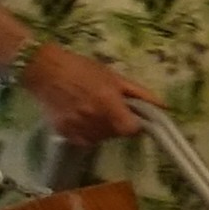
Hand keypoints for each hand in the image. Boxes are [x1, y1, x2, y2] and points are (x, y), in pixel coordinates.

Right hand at [20, 43, 142, 145]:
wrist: (44, 70)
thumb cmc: (82, 69)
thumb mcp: (114, 77)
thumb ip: (140, 94)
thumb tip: (164, 107)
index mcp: (108, 104)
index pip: (131, 130)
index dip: (133, 125)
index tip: (130, 116)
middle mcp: (93, 119)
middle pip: (116, 134)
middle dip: (117, 124)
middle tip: (107, 107)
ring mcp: (76, 127)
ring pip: (100, 139)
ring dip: (101, 129)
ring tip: (92, 110)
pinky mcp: (63, 132)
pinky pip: (83, 140)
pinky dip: (86, 133)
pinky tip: (81, 117)